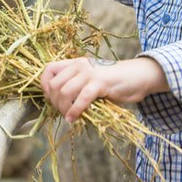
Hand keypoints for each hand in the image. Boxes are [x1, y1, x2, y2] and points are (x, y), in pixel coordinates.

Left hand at [40, 56, 167, 121]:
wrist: (137, 76)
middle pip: (54, 85)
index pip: (49, 70)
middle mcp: (79, 65)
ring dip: (63, 108)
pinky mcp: (101, 83)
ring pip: (65, 92)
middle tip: (62, 112)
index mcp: (75, 63)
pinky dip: (75, 110)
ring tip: (69, 116)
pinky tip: (73, 119)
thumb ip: (75, 84)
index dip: (44, 86)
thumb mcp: (89, 79)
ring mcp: (90, 73)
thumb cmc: (113, 81)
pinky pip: (82, 98)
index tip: (50, 99)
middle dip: (54, 102)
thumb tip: (58, 101)